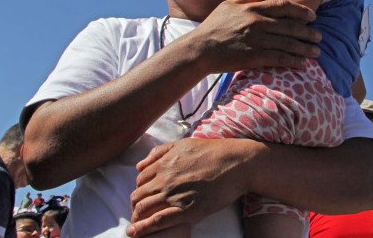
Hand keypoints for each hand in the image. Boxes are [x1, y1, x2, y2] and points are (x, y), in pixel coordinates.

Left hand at [127, 138, 258, 236]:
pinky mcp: (187, 210)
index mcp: (165, 163)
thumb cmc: (216, 151)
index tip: (144, 194)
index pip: (141, 179)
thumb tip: (140, 165)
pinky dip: (142, 228)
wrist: (238, 163)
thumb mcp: (185, 144)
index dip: (140, 188)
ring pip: (143, 208)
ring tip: (137, 223)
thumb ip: (161, 152)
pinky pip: (157, 221)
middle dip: (136, 204)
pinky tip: (134, 233)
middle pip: (138, 195)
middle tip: (140, 210)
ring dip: (137, 217)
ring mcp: (174, 195)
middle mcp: (165, 178)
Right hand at [190, 0, 321, 71]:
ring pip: (288, 43)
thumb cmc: (214, 26)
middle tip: (320, 37)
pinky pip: (279, 58)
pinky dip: (293, 60)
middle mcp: (258, 23)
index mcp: (253, 9)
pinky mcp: (254, 57)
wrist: (200, 49)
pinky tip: (302, 63)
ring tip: (317, 52)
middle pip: (291, 26)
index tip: (312, 16)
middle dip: (308, 32)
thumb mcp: (230, 5)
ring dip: (305, 48)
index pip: (284, 7)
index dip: (301, 11)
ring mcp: (257, 40)